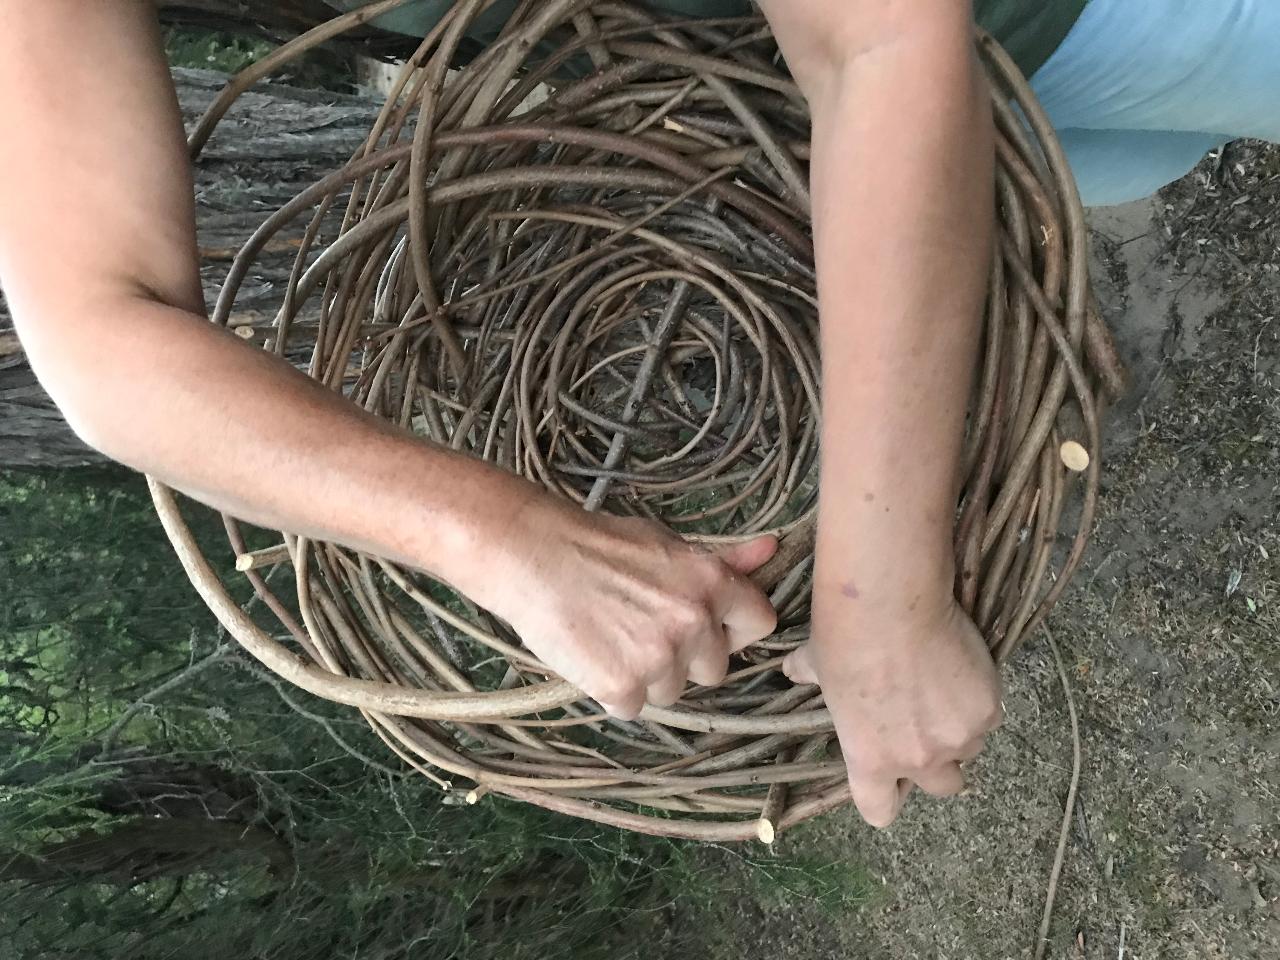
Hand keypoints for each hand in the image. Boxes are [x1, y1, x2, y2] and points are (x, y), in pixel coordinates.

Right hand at [477, 496, 778, 719]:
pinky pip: (633, 707)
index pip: (759, 624)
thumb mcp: (668, 544)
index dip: (731, 629)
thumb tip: (771, 549)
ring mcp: (659, 659)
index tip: (706, 625)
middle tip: (643, 628)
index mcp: (712, 584)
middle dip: (685, 657)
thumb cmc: (601, 545)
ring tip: (612, 637)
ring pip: (673, 690)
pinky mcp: (623, 688)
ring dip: (648, 675)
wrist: (535, 557)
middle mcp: (694, 623)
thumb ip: (724, 560)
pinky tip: (594, 655)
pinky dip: (614, 690)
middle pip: (715, 669)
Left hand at [784, 591, 1001, 827]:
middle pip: (942, 786)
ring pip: (969, 746)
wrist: (891, 604)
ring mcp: (958, 737)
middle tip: (927, 725)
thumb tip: (791, 670)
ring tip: (944, 688)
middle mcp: (918, 759)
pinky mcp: (987, 709)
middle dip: (938, 763)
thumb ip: (808, 677)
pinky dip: (980, 698)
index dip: (887, 798)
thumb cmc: (844, 636)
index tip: (891, 778)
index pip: (880, 811)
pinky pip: (989, 715)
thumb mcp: (817, 664)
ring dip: (960, 727)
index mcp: (870, 759)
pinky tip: (964, 668)